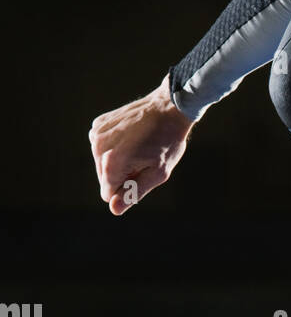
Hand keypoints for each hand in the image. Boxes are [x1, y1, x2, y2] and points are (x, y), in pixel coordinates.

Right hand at [89, 74, 193, 214]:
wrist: (168, 107)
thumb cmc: (167, 142)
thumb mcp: (157, 173)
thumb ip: (133, 193)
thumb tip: (114, 209)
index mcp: (112, 162)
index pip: (109, 194)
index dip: (127, 189)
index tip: (143, 173)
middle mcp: (98, 148)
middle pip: (105, 180)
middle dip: (123, 176)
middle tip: (143, 159)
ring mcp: (96, 134)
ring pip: (102, 164)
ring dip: (119, 162)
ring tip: (138, 147)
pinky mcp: (97, 125)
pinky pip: (102, 148)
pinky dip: (115, 148)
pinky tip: (130, 138)